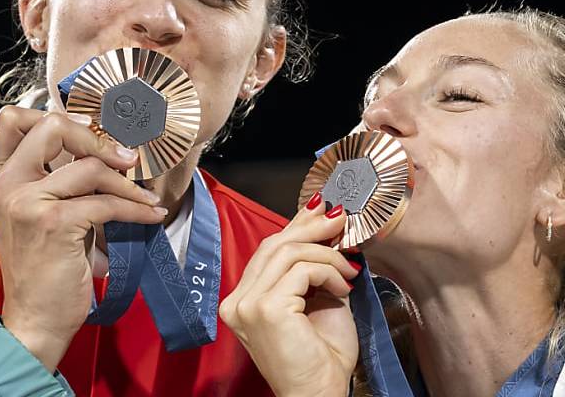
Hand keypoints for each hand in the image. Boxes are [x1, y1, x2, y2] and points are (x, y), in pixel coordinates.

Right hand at [0, 106, 165, 370]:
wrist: (36, 317)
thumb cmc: (47, 264)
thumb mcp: (46, 212)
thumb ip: (63, 178)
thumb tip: (108, 149)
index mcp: (1, 178)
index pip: (15, 120)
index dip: (59, 116)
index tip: (93, 131)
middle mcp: (6, 184)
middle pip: (52, 127)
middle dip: (97, 138)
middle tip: (126, 159)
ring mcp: (27, 201)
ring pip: (90, 167)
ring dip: (128, 184)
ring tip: (146, 199)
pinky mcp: (55, 222)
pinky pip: (108, 202)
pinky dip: (136, 209)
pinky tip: (151, 216)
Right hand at [220, 196, 359, 396]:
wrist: (321, 396)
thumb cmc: (319, 354)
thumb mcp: (314, 296)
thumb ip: (310, 263)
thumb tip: (322, 220)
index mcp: (243, 298)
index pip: (268, 249)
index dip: (295, 224)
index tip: (318, 208)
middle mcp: (238, 300)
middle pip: (275, 245)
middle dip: (311, 227)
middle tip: (338, 220)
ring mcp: (248, 305)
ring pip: (289, 253)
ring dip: (326, 254)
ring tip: (348, 267)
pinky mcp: (266, 308)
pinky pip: (302, 270)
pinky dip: (328, 271)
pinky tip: (343, 286)